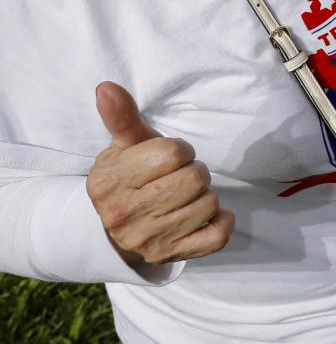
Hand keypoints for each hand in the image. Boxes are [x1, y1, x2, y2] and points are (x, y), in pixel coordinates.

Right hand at [85, 82, 233, 265]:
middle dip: (194, 172)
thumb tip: (106, 87)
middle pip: (194, 178)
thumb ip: (122, 117)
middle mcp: (122, 215)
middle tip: (178, 178)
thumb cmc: (131, 175)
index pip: (173, 153)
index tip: (169, 158)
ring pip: (209, 203)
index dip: (180, 150)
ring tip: (184, 197)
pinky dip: (221, 222)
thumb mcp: (124, 146)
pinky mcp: (170, 256)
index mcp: (108, 182)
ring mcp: (147, 240)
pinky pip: (217, 236)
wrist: (118, 226)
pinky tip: (206, 216)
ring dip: (205, 195)